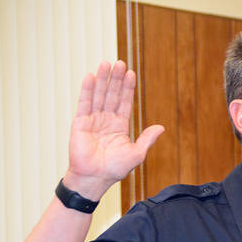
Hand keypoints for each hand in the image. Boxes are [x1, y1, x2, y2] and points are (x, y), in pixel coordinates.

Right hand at [63, 61, 163, 199]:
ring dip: (103, 80)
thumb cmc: (115, 169)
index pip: (124, 102)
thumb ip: (147, 139)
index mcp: (120, 126)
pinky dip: (88, 90)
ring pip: (99, 95)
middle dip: (116, 79)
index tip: (131, 73)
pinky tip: (92, 77)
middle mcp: (106, 120)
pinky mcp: (80, 122)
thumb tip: (161, 127)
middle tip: (120, 62)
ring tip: (107, 64)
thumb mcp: (136, 153)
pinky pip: (84, 103)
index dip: (127, 88)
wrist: (95, 178)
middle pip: (112, 95)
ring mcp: (93, 120)